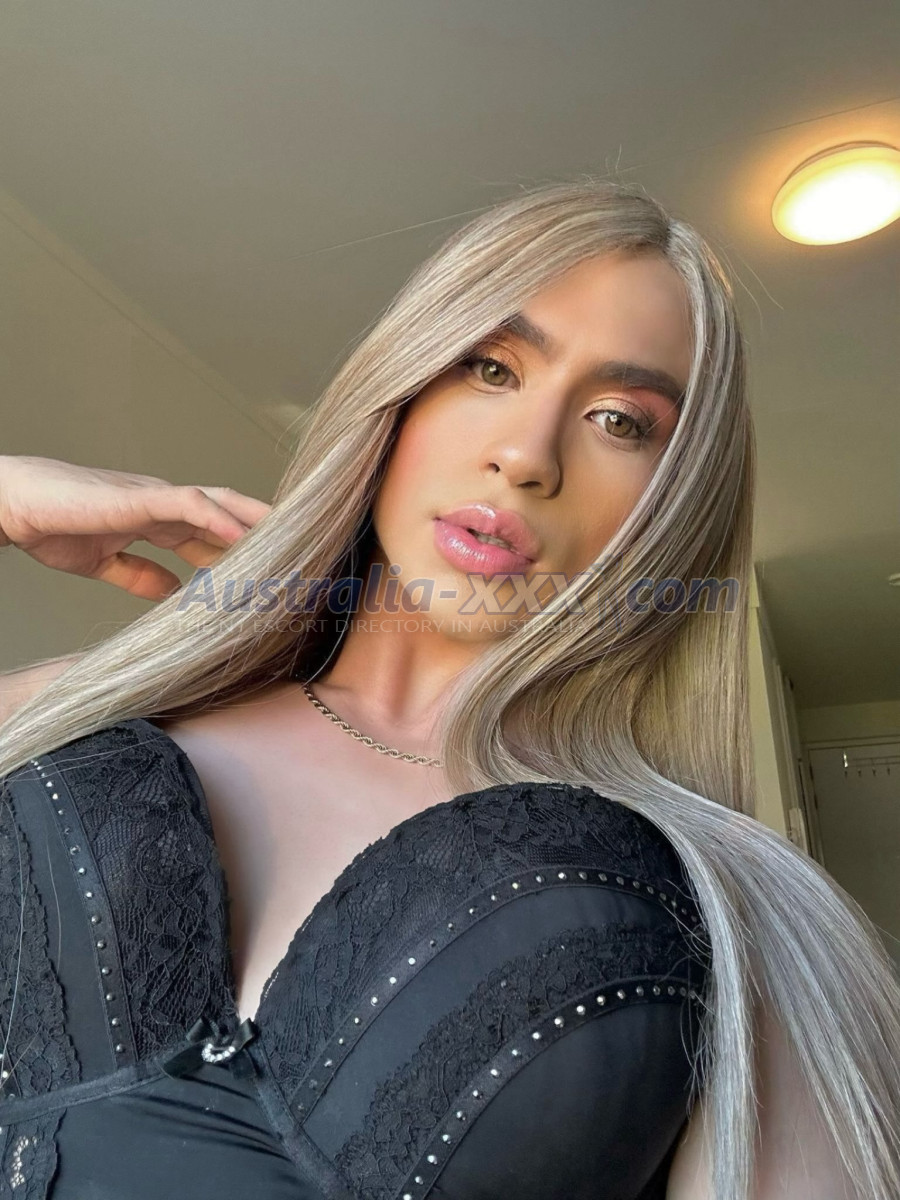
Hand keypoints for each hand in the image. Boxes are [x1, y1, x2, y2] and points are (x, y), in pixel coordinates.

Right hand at [0, 455, 271, 600]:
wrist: (14, 508)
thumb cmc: (53, 526)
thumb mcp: (105, 562)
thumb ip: (139, 575)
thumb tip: (171, 593)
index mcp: (160, 521)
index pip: (216, 536)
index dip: (247, 554)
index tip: (277, 576)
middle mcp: (166, 505)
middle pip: (232, 517)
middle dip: (267, 536)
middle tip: (304, 559)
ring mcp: (156, 497)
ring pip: (222, 504)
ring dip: (258, 525)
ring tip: (293, 545)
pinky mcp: (140, 497)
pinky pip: (190, 504)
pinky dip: (219, 518)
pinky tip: (244, 537)